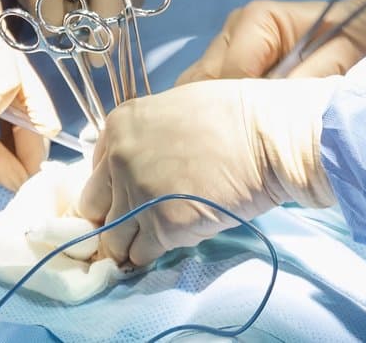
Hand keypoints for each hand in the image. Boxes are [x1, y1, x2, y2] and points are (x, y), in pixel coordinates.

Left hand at [75, 78, 338, 267]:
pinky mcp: (162, 226)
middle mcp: (118, 160)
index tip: (129, 198)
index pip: (95, 171)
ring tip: (155, 240)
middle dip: (114, 218)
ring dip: (132, 243)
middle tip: (138, 224)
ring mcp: (137, 195)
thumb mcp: (178, 108)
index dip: (114, 188)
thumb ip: (149, 135)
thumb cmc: (237, 116)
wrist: (269, 137)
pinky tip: (168, 246)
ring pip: (114, 239)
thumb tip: (144, 163)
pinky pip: (142, 255)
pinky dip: (152, 256)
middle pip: (95, 207)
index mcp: (120, 125)